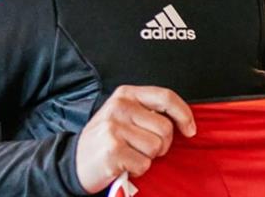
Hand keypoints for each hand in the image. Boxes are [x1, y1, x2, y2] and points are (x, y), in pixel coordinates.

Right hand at [75, 85, 195, 193]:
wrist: (74, 162)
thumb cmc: (105, 139)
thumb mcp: (123, 115)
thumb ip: (148, 111)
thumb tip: (183, 120)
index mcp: (126, 94)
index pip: (166, 97)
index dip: (184, 114)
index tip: (190, 129)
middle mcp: (120, 107)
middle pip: (165, 128)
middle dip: (161, 144)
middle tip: (142, 148)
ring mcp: (115, 128)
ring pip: (157, 147)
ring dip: (147, 157)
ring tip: (130, 154)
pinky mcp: (113, 150)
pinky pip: (144, 164)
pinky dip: (138, 169)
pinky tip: (123, 164)